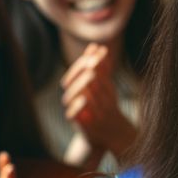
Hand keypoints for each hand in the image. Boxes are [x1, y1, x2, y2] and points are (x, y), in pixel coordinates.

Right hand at [61, 44, 137, 159]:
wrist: (106, 130)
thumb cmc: (103, 103)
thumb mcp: (105, 84)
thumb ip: (101, 68)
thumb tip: (98, 46)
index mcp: (76, 83)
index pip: (77, 68)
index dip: (87, 58)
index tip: (98, 50)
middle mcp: (71, 94)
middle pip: (72, 80)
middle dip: (82, 69)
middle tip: (94, 62)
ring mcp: (72, 108)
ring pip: (71, 95)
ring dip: (82, 83)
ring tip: (92, 74)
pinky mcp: (76, 122)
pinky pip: (72, 114)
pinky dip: (77, 106)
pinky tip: (85, 99)